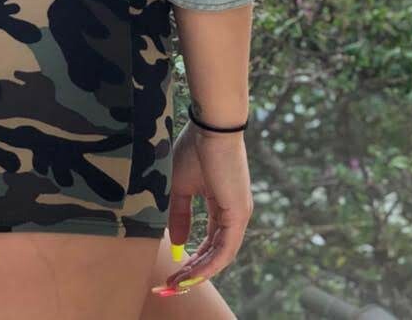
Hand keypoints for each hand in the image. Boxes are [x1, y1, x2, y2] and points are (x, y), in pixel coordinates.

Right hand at [161, 116, 253, 292]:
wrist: (212, 127)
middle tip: (172, 285)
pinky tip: (193, 274)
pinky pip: (225, 249)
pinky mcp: (240, 214)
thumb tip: (179, 244)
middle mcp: (234, 212)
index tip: (172, 270)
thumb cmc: (195, 149)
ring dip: (199, 272)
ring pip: (221, 255)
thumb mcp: (180, 187)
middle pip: (215, 252)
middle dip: (193, 271)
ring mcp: (239, 214)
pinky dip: (209, 265)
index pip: (209, 240)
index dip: (191, 258)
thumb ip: (180, 215)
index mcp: (222, 204)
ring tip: (178, 283)